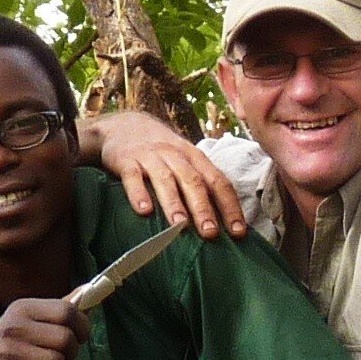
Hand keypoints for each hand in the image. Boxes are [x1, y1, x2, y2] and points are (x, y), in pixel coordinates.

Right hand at [0, 300, 85, 359]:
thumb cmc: (8, 347)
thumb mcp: (27, 321)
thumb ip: (57, 309)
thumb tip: (87, 291)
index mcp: (22, 308)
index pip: (67, 311)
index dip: (82, 326)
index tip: (79, 336)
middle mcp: (13, 326)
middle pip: (66, 339)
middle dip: (71, 353)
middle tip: (60, 357)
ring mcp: (8, 352)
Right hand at [86, 110, 245, 239]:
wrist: (122, 126)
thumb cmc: (160, 152)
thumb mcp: (183, 161)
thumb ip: (199, 184)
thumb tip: (222, 223)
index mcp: (194, 157)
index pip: (218, 181)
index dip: (230, 206)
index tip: (238, 231)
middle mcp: (175, 155)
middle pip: (193, 181)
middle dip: (203, 208)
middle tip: (210, 233)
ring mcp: (150, 157)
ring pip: (165, 179)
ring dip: (174, 204)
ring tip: (180, 226)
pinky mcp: (125, 160)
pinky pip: (133, 176)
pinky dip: (138, 193)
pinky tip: (144, 211)